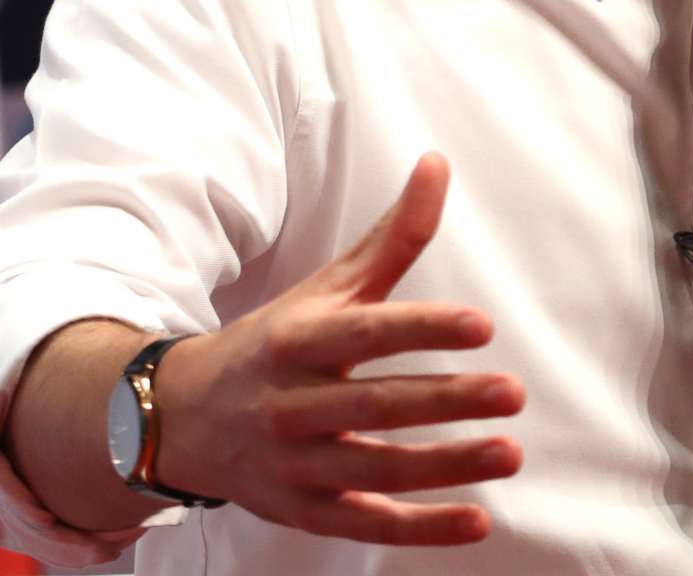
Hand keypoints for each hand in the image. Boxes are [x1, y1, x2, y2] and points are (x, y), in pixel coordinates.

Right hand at [152, 152, 525, 546]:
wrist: (179, 418)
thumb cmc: (272, 344)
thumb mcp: (323, 291)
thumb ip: (391, 238)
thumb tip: (438, 163)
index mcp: (298, 340)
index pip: (365, 332)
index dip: (422, 328)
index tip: (481, 324)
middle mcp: (291, 402)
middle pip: (375, 404)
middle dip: (446, 401)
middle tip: (512, 392)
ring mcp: (295, 463)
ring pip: (374, 469)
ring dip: (446, 466)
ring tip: (510, 453)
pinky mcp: (303, 511)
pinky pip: (365, 524)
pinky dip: (419, 528)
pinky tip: (475, 520)